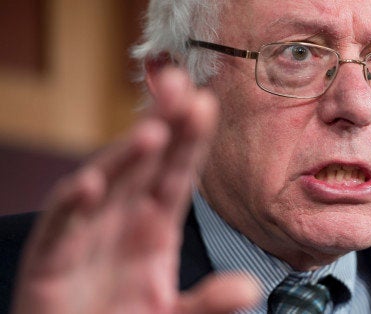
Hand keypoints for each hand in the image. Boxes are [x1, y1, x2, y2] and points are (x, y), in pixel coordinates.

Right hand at [11, 68, 258, 313]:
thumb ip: (209, 303)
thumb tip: (247, 288)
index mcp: (155, 226)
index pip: (177, 174)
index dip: (190, 140)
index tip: (206, 103)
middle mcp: (122, 220)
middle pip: (144, 164)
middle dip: (162, 124)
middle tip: (179, 84)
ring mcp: (86, 235)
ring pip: (107, 185)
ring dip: (125, 158)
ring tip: (152, 132)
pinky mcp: (51, 259)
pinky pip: (63, 228)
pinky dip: (74, 206)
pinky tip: (92, 185)